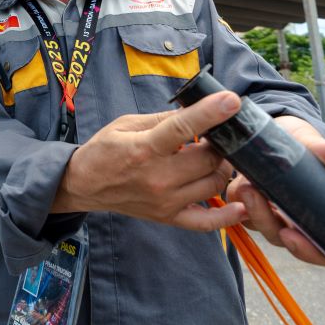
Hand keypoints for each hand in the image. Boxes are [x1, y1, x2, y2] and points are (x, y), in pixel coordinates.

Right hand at [53, 91, 246, 231]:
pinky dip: (227, 217)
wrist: (84, 185)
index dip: (210, 113)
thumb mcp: (126, 124)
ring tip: (215, 158)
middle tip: (217, 136)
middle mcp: (157, 177)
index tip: (231, 101)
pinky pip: (206, 223)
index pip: (183, 128)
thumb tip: (194, 110)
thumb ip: (162, 119)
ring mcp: (165, 201)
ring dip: (222, 168)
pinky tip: (240, 206)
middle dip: (220, 144)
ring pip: (213, 184)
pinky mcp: (168, 217)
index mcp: (145, 148)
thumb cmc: (105, 150)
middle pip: (208, 159)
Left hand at [226, 115, 324, 265]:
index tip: (290, 235)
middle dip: (268, 223)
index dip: (309, 251)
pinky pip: (239, 211)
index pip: (322, 251)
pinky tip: (239, 183)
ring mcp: (271, 214)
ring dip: (252, 210)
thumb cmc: (304, 147)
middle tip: (257, 197)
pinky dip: (238, 201)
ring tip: (246, 185)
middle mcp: (296, 222)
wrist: (280, 134)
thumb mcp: (313, 146)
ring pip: (259, 226)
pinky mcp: (247, 204)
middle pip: (283, 239)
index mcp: (321, 217)